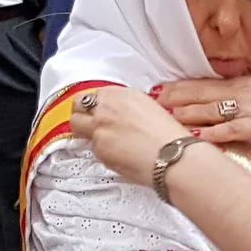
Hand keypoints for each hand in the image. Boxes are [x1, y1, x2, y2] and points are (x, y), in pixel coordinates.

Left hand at [70, 87, 190, 186]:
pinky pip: (92, 149)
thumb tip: (120, 115)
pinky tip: (119, 155)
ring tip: (109, 144)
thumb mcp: (150, 109)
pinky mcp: (98, 148)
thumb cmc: (170, 137)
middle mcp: (107, 107)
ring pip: (79, 128)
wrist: (173, 156)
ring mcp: (99, 127)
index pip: (94, 94)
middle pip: (77, 106)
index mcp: (122, 94)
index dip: (96, 105)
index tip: (98, 111)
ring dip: (89, 135)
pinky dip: (102, 153)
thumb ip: (128, 108)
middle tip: (89, 124)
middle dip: (82, 115)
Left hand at [155, 77, 250, 144]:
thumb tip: (219, 105)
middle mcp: (243, 94)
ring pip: (213, 110)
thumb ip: (242, 98)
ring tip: (163, 116)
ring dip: (187, 113)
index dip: (179, 87)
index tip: (156, 89)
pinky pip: (234, 129)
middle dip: (174, 98)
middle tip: (148, 100)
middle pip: (202, 94)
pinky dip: (214, 133)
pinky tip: (197, 136)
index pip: (204, 84)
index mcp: (243, 86)